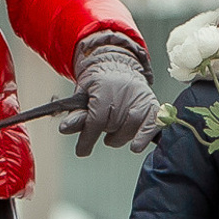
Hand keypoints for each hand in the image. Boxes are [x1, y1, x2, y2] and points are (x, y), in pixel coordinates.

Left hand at [61, 33, 162, 157]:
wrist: (118, 67)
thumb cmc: (98, 85)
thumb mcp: (82, 96)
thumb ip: (76, 114)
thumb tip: (65, 129)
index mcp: (104, 87)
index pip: (96, 119)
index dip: (88, 138)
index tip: (81, 151)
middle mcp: (124, 90)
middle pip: (113, 124)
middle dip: (104, 132)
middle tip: (99, 130)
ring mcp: (140, 97)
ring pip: (131, 126)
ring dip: (120, 136)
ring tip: (113, 134)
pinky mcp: (152, 104)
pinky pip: (153, 123)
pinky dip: (145, 135)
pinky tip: (136, 146)